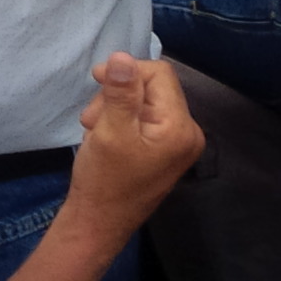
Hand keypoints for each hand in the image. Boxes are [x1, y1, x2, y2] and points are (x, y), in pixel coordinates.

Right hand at [65, 54, 203, 234]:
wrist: (97, 223)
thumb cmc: (104, 180)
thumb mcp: (109, 131)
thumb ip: (119, 93)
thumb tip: (123, 57)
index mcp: (181, 127)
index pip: (159, 74)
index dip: (127, 72)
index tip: (97, 80)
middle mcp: (187, 133)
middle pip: (151, 87)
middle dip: (117, 94)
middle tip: (92, 118)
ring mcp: (176, 143)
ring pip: (143, 100)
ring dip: (114, 107)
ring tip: (95, 130)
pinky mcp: (163, 150)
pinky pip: (143, 118)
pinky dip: (119, 120)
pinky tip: (104, 137)